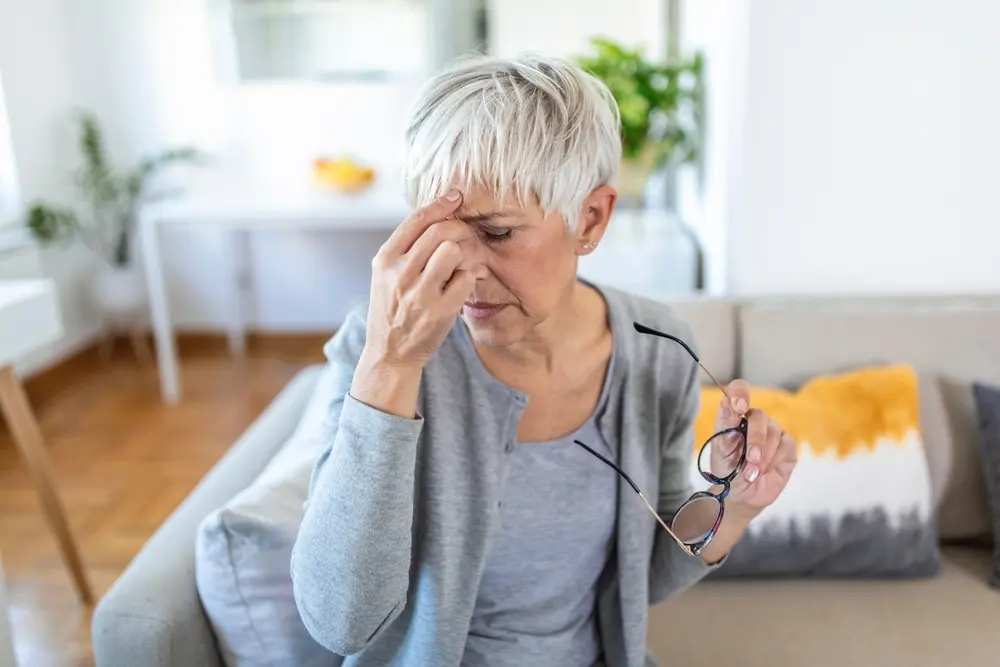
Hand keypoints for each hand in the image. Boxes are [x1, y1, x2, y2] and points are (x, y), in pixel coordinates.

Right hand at [363, 189, 475, 369]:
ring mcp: (420, 293)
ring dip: (463, 254)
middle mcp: (400, 274)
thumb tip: (438, 215)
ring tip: (460, 264)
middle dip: (458, 228)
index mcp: (385, 260)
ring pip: (453, 251)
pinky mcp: (440, 311)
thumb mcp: (387, 276)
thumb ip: (406, 249)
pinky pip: (466, 278)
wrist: (390, 353)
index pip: (416, 220)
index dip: (440, 203)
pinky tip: (463, 285)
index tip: (456, 197)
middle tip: (465, 235)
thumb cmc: (393, 309)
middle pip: (439, 231)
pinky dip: (470, 278)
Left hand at [711, 380, 796, 522]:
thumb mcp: (720, 449)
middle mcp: (754, 420)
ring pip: (773, 431)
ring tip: (752, 473)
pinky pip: (785, 445)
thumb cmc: (727, 470)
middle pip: (759, 415)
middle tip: (750, 461)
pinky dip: (774, 460)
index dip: (740, 393)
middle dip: (755, 440)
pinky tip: (764, 470)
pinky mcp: (787, 446)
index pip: (739, 390)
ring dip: (763, 456)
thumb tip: (729, 403)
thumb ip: (725, 425)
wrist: (741, 495)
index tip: (738, 407)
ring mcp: (772, 432)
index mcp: (734, 416)